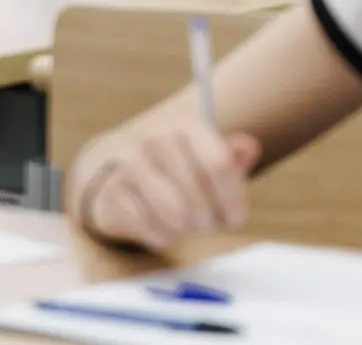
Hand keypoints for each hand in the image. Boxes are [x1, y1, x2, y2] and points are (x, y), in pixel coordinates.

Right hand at [79, 119, 261, 250]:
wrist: (115, 172)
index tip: (235, 219)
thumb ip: (231, 156)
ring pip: (173, 213)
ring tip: (184, 224)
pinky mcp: (110, 189)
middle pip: (198, 195)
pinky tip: (160, 228)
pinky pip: (147, 225)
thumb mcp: (204, 157)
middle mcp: (156, 138)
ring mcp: (129, 162)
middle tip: (205, 223)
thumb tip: (250, 148)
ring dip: (184, 228)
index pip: (220, 165)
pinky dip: (159, 235)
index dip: (233, 200)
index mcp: (187, 125)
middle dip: (208, 219)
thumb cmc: (174, 169)